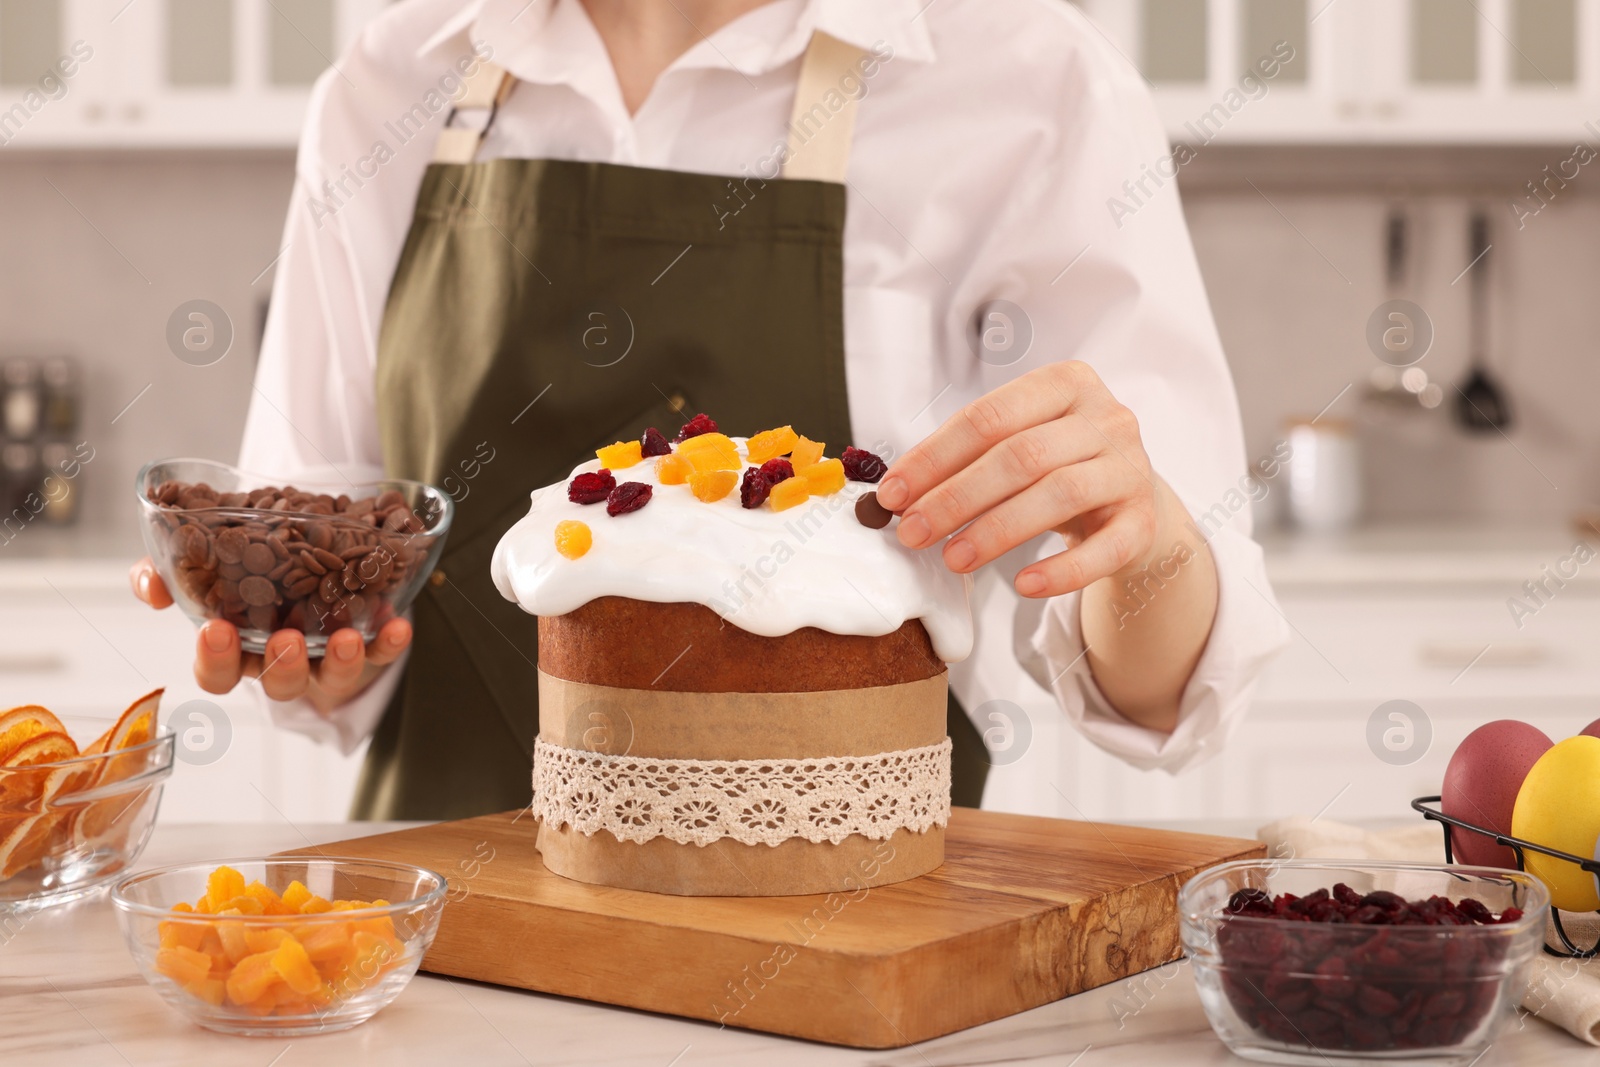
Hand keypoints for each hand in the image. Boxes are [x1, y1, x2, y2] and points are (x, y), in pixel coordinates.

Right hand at [129, 557, 412, 711]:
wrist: (307, 554)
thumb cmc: (249, 571)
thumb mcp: (206, 563)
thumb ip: (171, 572)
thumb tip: (149, 581)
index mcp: (237, 648)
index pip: (216, 674)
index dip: (213, 660)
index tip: (213, 630)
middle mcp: (282, 660)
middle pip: (277, 683)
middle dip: (280, 665)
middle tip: (285, 639)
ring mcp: (327, 658)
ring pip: (332, 676)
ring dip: (340, 660)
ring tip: (347, 638)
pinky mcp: (369, 648)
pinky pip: (382, 653)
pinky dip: (390, 643)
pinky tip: (398, 624)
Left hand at [875, 361, 1168, 595]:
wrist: (1131, 502)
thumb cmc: (1057, 467)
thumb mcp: (1017, 445)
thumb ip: (965, 457)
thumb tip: (896, 493)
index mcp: (1066, 384)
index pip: (989, 417)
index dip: (935, 457)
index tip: (893, 494)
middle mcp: (1107, 418)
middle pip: (1021, 455)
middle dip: (957, 497)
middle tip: (912, 532)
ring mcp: (1130, 468)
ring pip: (1059, 494)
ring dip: (997, 530)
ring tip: (952, 559)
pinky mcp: (1144, 521)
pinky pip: (1104, 549)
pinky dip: (1062, 571)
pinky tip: (1023, 585)